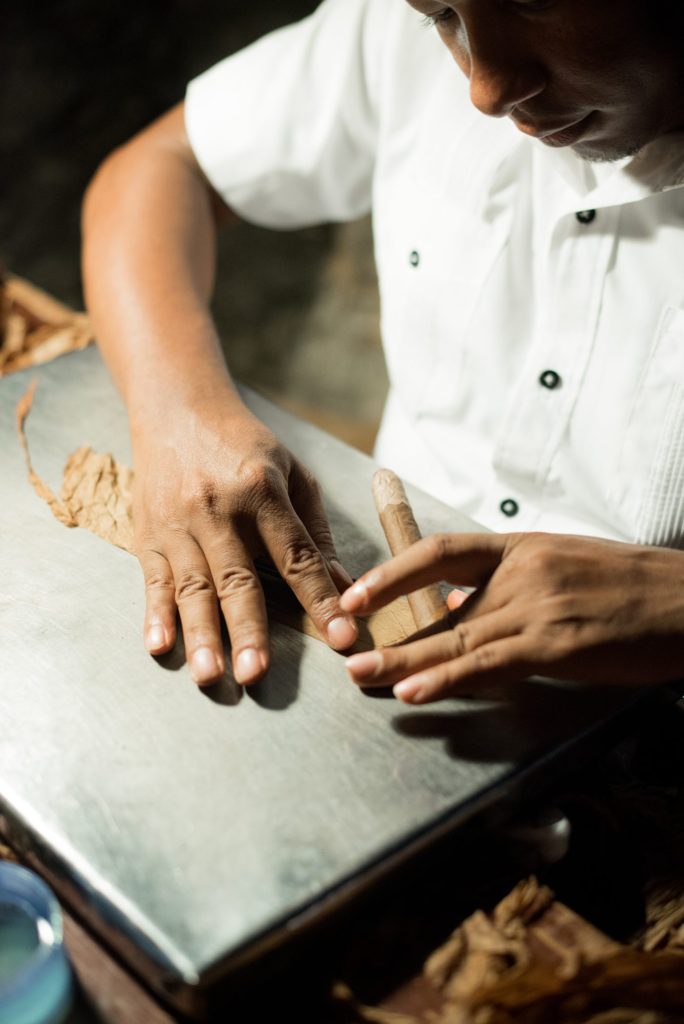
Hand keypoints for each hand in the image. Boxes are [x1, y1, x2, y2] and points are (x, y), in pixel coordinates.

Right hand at [132, 398, 357, 685]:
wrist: (177, 409)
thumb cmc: (244, 445)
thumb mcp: (293, 473)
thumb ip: (316, 531)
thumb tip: (347, 585)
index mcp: (262, 490)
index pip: (297, 556)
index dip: (320, 599)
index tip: (342, 638)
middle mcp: (218, 509)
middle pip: (238, 579)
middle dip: (249, 629)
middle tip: (257, 674)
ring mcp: (179, 524)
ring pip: (192, 587)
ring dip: (201, 634)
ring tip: (210, 675)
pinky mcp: (149, 535)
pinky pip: (153, 581)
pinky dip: (154, 616)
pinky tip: (159, 647)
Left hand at [341, 532, 683, 702]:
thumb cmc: (631, 586)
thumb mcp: (564, 566)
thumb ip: (507, 586)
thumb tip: (455, 609)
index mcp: (522, 548)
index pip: (443, 551)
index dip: (395, 571)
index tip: (359, 592)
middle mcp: (523, 572)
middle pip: (438, 602)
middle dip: (387, 627)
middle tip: (343, 644)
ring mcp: (540, 607)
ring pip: (456, 637)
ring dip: (403, 661)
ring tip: (362, 677)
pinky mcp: (559, 645)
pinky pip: (490, 663)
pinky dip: (448, 678)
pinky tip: (416, 691)